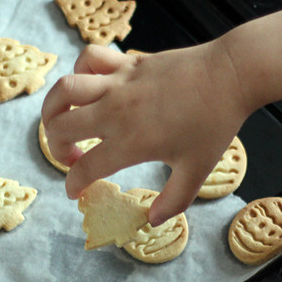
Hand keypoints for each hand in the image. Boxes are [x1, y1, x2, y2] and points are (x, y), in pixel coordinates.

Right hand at [40, 41, 249, 225]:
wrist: (229, 76)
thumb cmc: (214, 124)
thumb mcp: (197, 171)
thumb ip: (173, 201)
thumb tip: (152, 221)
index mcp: (130, 143)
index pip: (84, 169)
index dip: (73, 184)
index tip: (75, 191)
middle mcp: (115, 112)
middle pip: (61, 128)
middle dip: (56, 148)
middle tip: (72, 156)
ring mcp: (118, 84)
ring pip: (64, 90)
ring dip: (52, 108)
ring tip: (59, 120)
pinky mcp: (127, 62)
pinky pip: (90, 60)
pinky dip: (80, 71)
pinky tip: (90, 85)